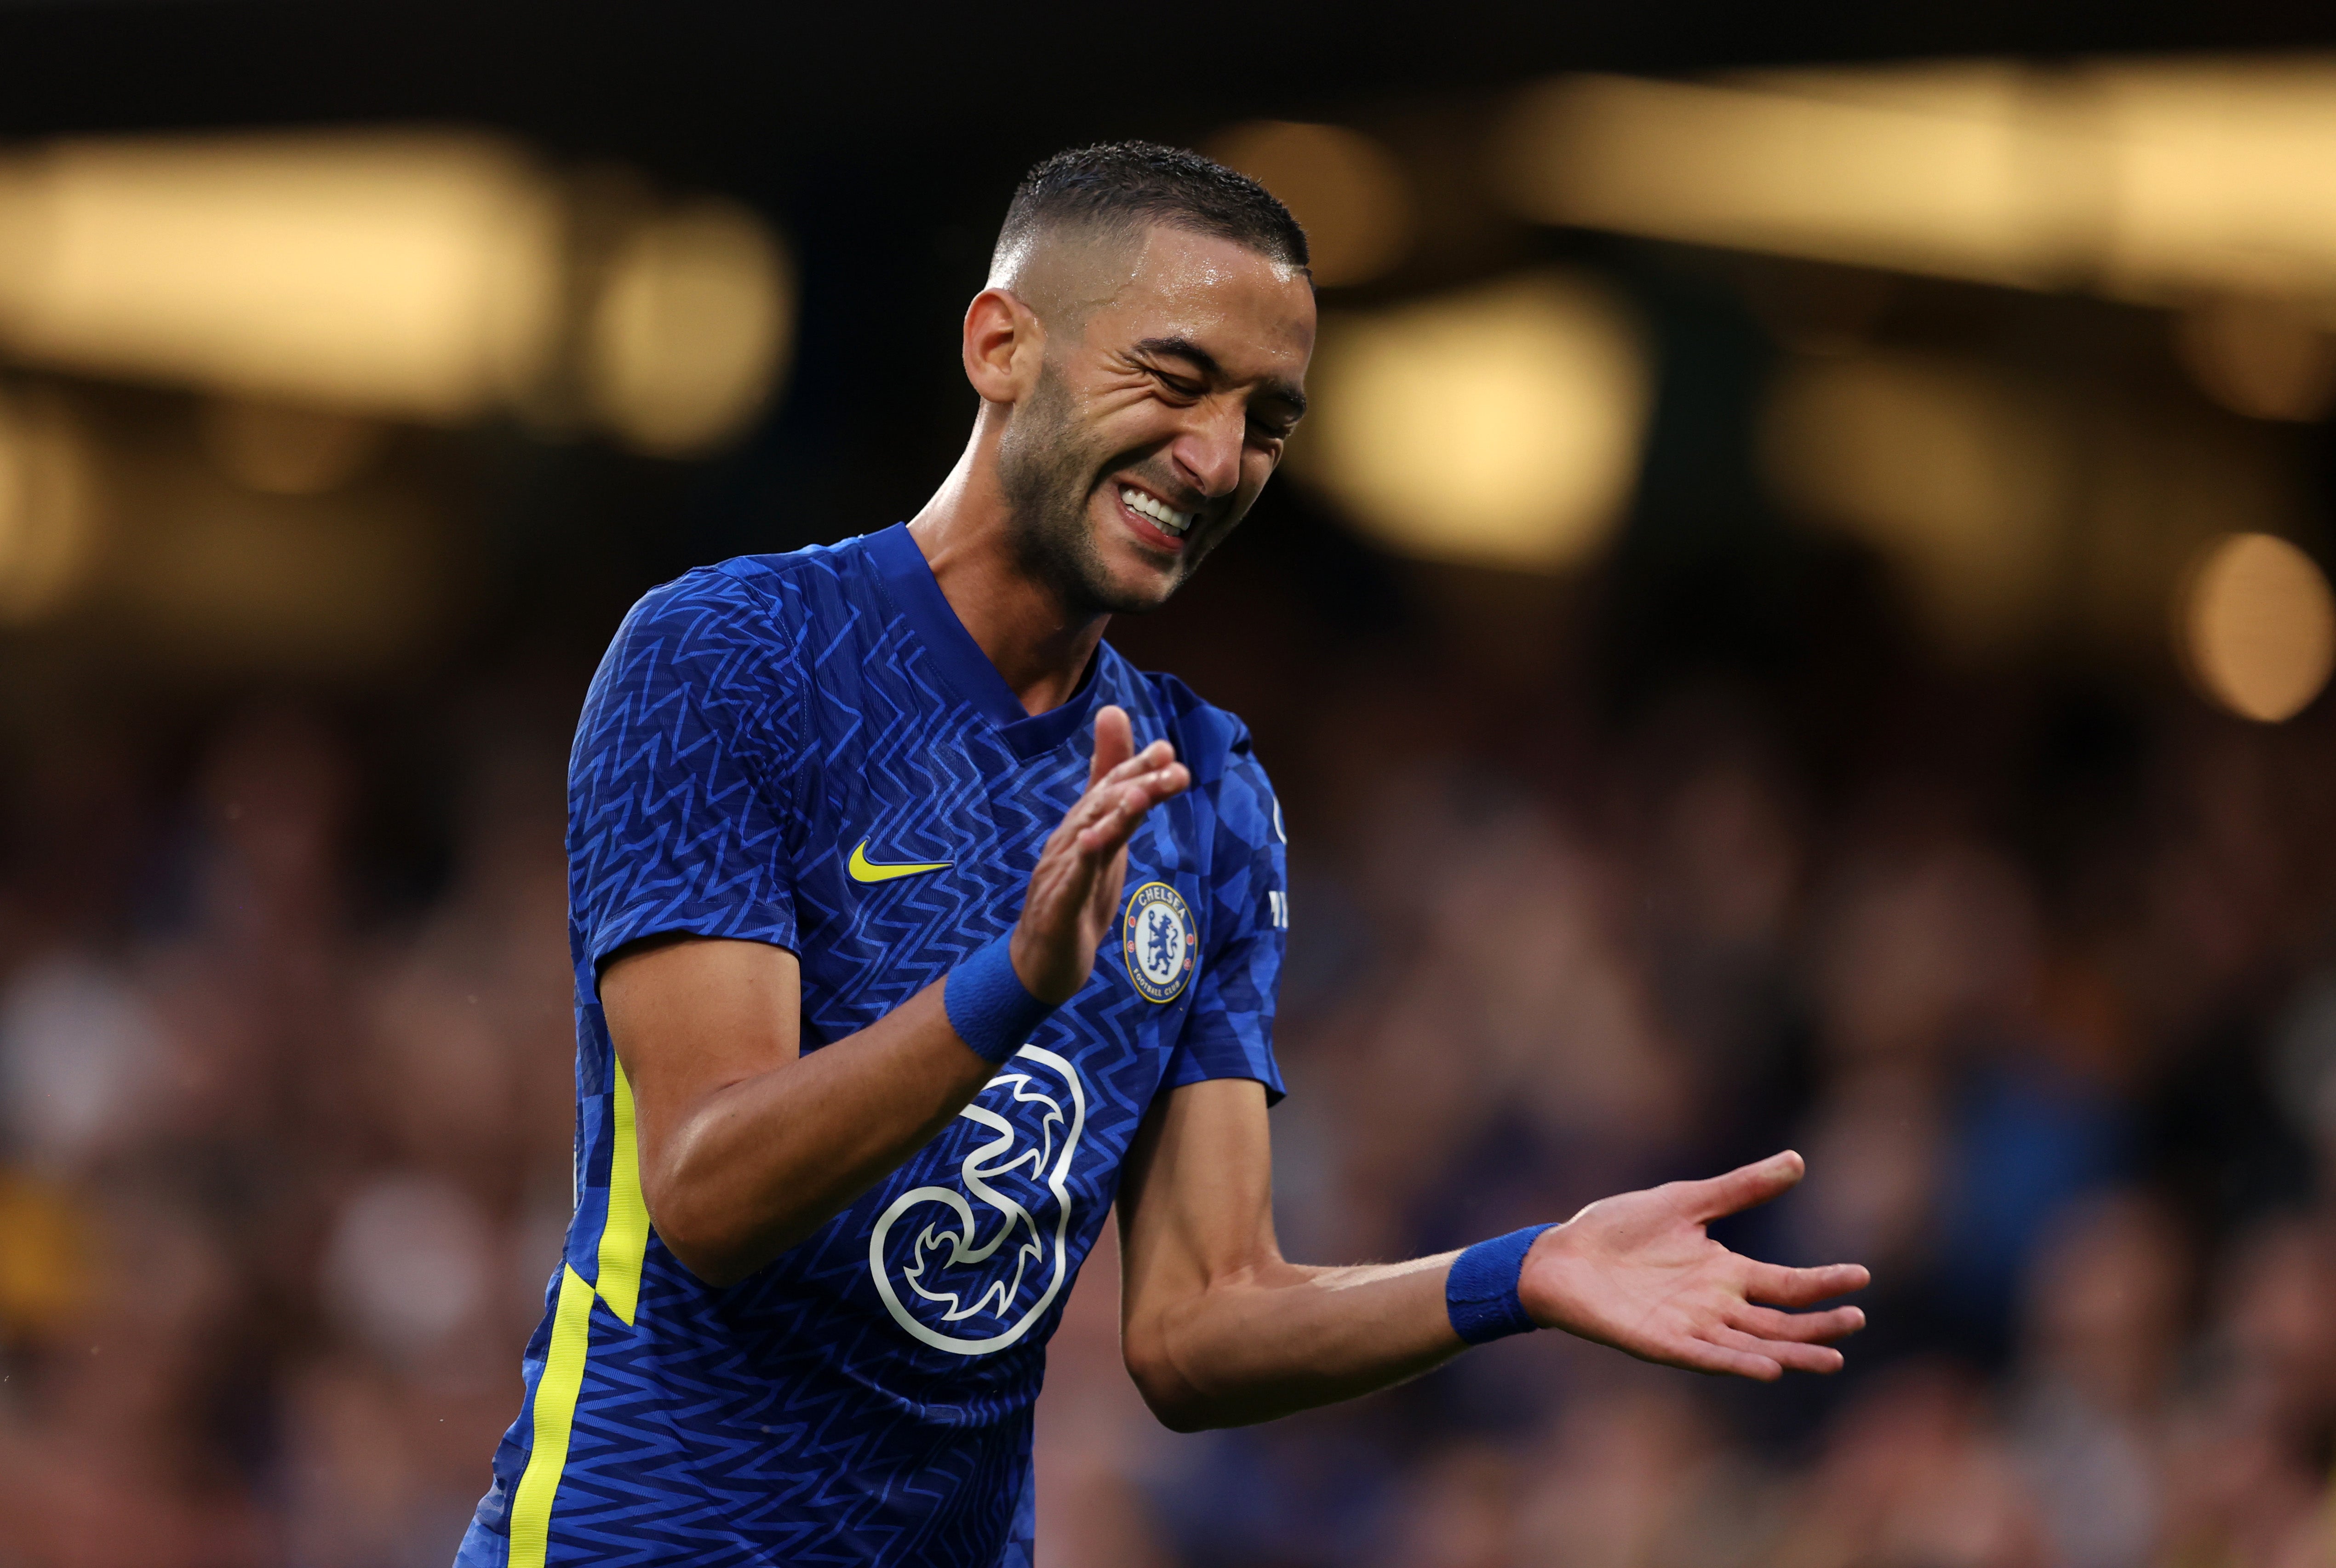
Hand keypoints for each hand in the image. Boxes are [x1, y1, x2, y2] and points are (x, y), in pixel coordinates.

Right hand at [1011, 705, 1189, 1003]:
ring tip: (1140, 793)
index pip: (1112, 790)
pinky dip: (1081, 861)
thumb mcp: (1105, 849)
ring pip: (1088, 837)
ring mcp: (1059, 874)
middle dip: (1139, 783)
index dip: (1139, 767)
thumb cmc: (1076, 898)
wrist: (1040, 961)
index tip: (1168, 749)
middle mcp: (1069, 843)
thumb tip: (1138, 772)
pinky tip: (1091, 841)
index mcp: (1084, 828)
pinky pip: (1069, 883)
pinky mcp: (1056, 910)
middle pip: (1103, 805)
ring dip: (1115, 813)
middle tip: (1176, 769)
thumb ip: (1120, 808)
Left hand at [1518, 1151, 1868, 1379]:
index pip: (1787, 1284)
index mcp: (1725, 1272)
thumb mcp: (1685, 1201)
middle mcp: (1715, 1305)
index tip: (1862, 1277)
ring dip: (1791, 1353)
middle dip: (1819, 1326)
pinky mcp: (1662, 1343)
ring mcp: (1691, 1327)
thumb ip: (1740, 1188)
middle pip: (1779, 1321)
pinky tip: (1768, 1368)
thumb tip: (1797, 1161)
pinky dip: (1737, 1362)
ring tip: (1832, 1358)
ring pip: (1753, 1345)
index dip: (1823, 1283)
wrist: (1560, 1255)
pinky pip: (1707, 1357)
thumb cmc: (1618, 1229)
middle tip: (1857, 1320)